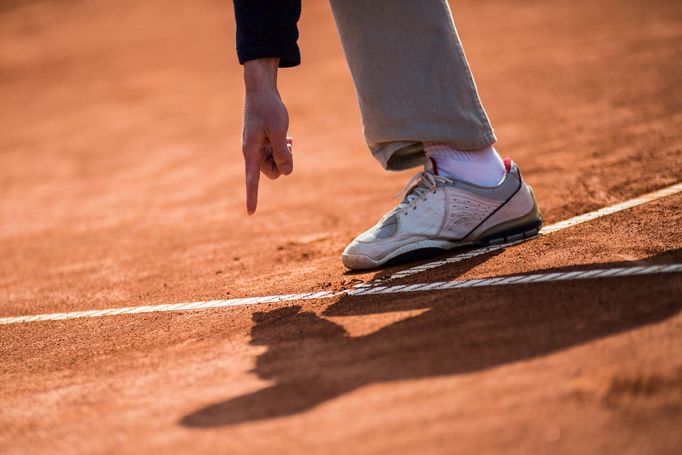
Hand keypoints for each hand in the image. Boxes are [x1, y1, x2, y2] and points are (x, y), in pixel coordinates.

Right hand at [242, 58, 293, 214]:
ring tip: (288, 139)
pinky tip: (288, 139)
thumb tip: (285, 171)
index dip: (252, 197)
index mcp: (251, 152)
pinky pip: (276, 154)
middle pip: (272, 172)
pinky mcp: (263, 142)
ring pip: (276, 164)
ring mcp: (258, 148)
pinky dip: (283, 149)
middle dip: (283, 163)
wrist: (261, 90)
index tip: (251, 212)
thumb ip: (282, 152)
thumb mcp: (278, 130)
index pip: (251, 180)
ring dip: (284, 155)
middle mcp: (252, 153)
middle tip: (288, 145)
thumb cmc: (268, 108)